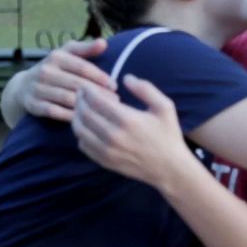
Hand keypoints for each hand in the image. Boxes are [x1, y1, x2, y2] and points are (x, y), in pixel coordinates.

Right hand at [19, 39, 115, 120]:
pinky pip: (54, 112)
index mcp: (56, 57)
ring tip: (103, 111)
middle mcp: (45, 71)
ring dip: (87, 106)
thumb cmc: (54, 69)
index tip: (115, 86)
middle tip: (115, 101)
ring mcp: (37, 88)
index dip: (100, 77)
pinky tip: (84, 119)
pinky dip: (70, 116)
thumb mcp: (67, 54)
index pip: (83, 67)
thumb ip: (86, 49)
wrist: (23, 86)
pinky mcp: (32, 104)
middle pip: (77, 84)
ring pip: (67, 98)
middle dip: (98, 93)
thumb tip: (103, 42)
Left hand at [72, 74, 194, 192]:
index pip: (96, 100)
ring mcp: (107, 151)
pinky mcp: (104, 161)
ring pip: (79, 129)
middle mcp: (113, 136)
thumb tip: (126, 78)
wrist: (169, 168)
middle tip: (82, 93)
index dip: (87, 90)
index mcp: (127, 120)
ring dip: (77, 115)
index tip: (87, 85)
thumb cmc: (168, 135)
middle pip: (84, 113)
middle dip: (80, 100)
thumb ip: (145, 89)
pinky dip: (81, 133)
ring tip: (83, 108)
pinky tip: (89, 126)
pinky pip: (83, 144)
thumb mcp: (164, 107)